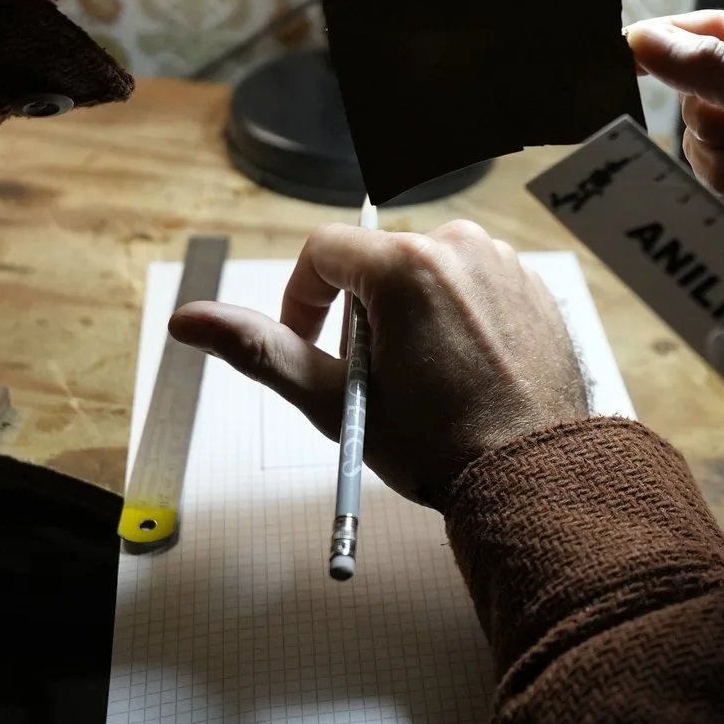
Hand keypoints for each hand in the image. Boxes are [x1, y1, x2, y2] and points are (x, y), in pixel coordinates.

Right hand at [166, 219, 588, 505]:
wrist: (536, 475)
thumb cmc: (439, 446)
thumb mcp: (335, 403)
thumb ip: (262, 351)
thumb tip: (188, 319)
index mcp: (405, 267)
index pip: (323, 252)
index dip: (304, 299)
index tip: (311, 345)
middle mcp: (459, 248)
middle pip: (378, 264)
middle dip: (362, 315)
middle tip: (377, 380)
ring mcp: (503, 264)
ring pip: (427, 273)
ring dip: (409, 316)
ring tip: (422, 381)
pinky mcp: (533, 286)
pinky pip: (473, 285)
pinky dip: (457, 318)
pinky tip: (462, 372)